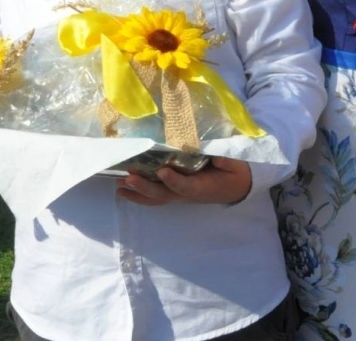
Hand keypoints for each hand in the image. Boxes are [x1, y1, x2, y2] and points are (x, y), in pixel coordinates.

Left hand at [115, 156, 251, 205]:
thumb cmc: (233, 174)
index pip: (186, 187)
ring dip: (137, 193)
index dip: (174, 181)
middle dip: (145, 187)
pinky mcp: (175, 192)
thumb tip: (216, 157)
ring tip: (118, 187)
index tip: (162, 171)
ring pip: (156, 198)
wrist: (236, 187)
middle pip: (164, 194)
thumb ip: (226, 161)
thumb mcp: (235, 166)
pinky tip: (125, 190)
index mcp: (202, 187)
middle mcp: (187, 193)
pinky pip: (156, 196)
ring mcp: (179, 194)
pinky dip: (139, 195)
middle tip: (128, 178)